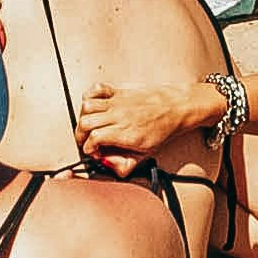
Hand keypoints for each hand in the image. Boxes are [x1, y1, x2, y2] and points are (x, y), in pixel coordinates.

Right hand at [66, 79, 224, 162]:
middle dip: (81, 135)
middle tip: (87, 141)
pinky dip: (89, 97)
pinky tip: (94, 106)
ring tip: (89, 125)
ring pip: (87, 107)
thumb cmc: (165, 128)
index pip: (94, 139)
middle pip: (86, 123)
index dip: (89, 149)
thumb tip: (112, 168)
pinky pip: (96, 89)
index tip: (94, 152)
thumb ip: (127, 164)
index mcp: (125, 133)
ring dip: (83, 117)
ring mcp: (117, 101)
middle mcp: (118, 116)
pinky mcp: (118, 91)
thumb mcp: (147, 153)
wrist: (177, 107)